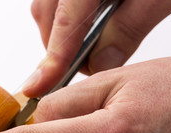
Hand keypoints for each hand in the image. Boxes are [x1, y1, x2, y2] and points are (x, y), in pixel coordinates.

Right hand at [23, 0, 170, 96]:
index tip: (40, 86)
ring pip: (48, 5)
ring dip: (62, 29)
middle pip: (48, 14)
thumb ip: (130, 28)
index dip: (53, 61)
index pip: (65, 24)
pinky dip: (68, 12)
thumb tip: (101, 63)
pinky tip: (89, 18)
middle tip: (84, 65)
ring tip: (89, 41)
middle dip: (59, 46)